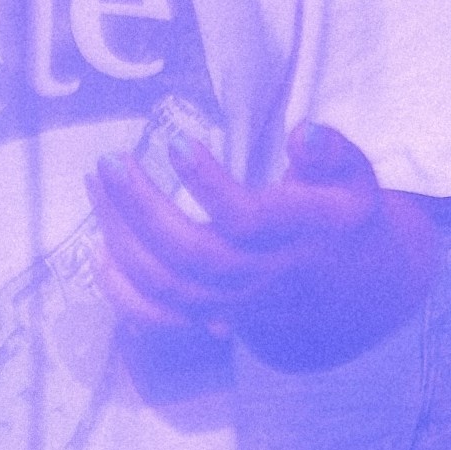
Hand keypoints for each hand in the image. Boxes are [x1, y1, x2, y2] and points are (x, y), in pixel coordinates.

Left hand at [91, 120, 431, 369]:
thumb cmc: (342, 215)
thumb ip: (331, 154)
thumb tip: (303, 132)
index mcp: (303, 235)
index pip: (249, 219)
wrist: (351, 284)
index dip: (207, 184)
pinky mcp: (213, 317)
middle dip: (141, 207)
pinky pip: (157, 317)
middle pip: (193, 254)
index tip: (176, 143)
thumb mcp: (354, 177)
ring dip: (120, 235)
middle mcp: (267, 275)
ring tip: (98, 184)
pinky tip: (97, 250)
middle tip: (111, 161)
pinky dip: (119, 290)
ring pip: (166, 283)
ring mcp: (236, 303)